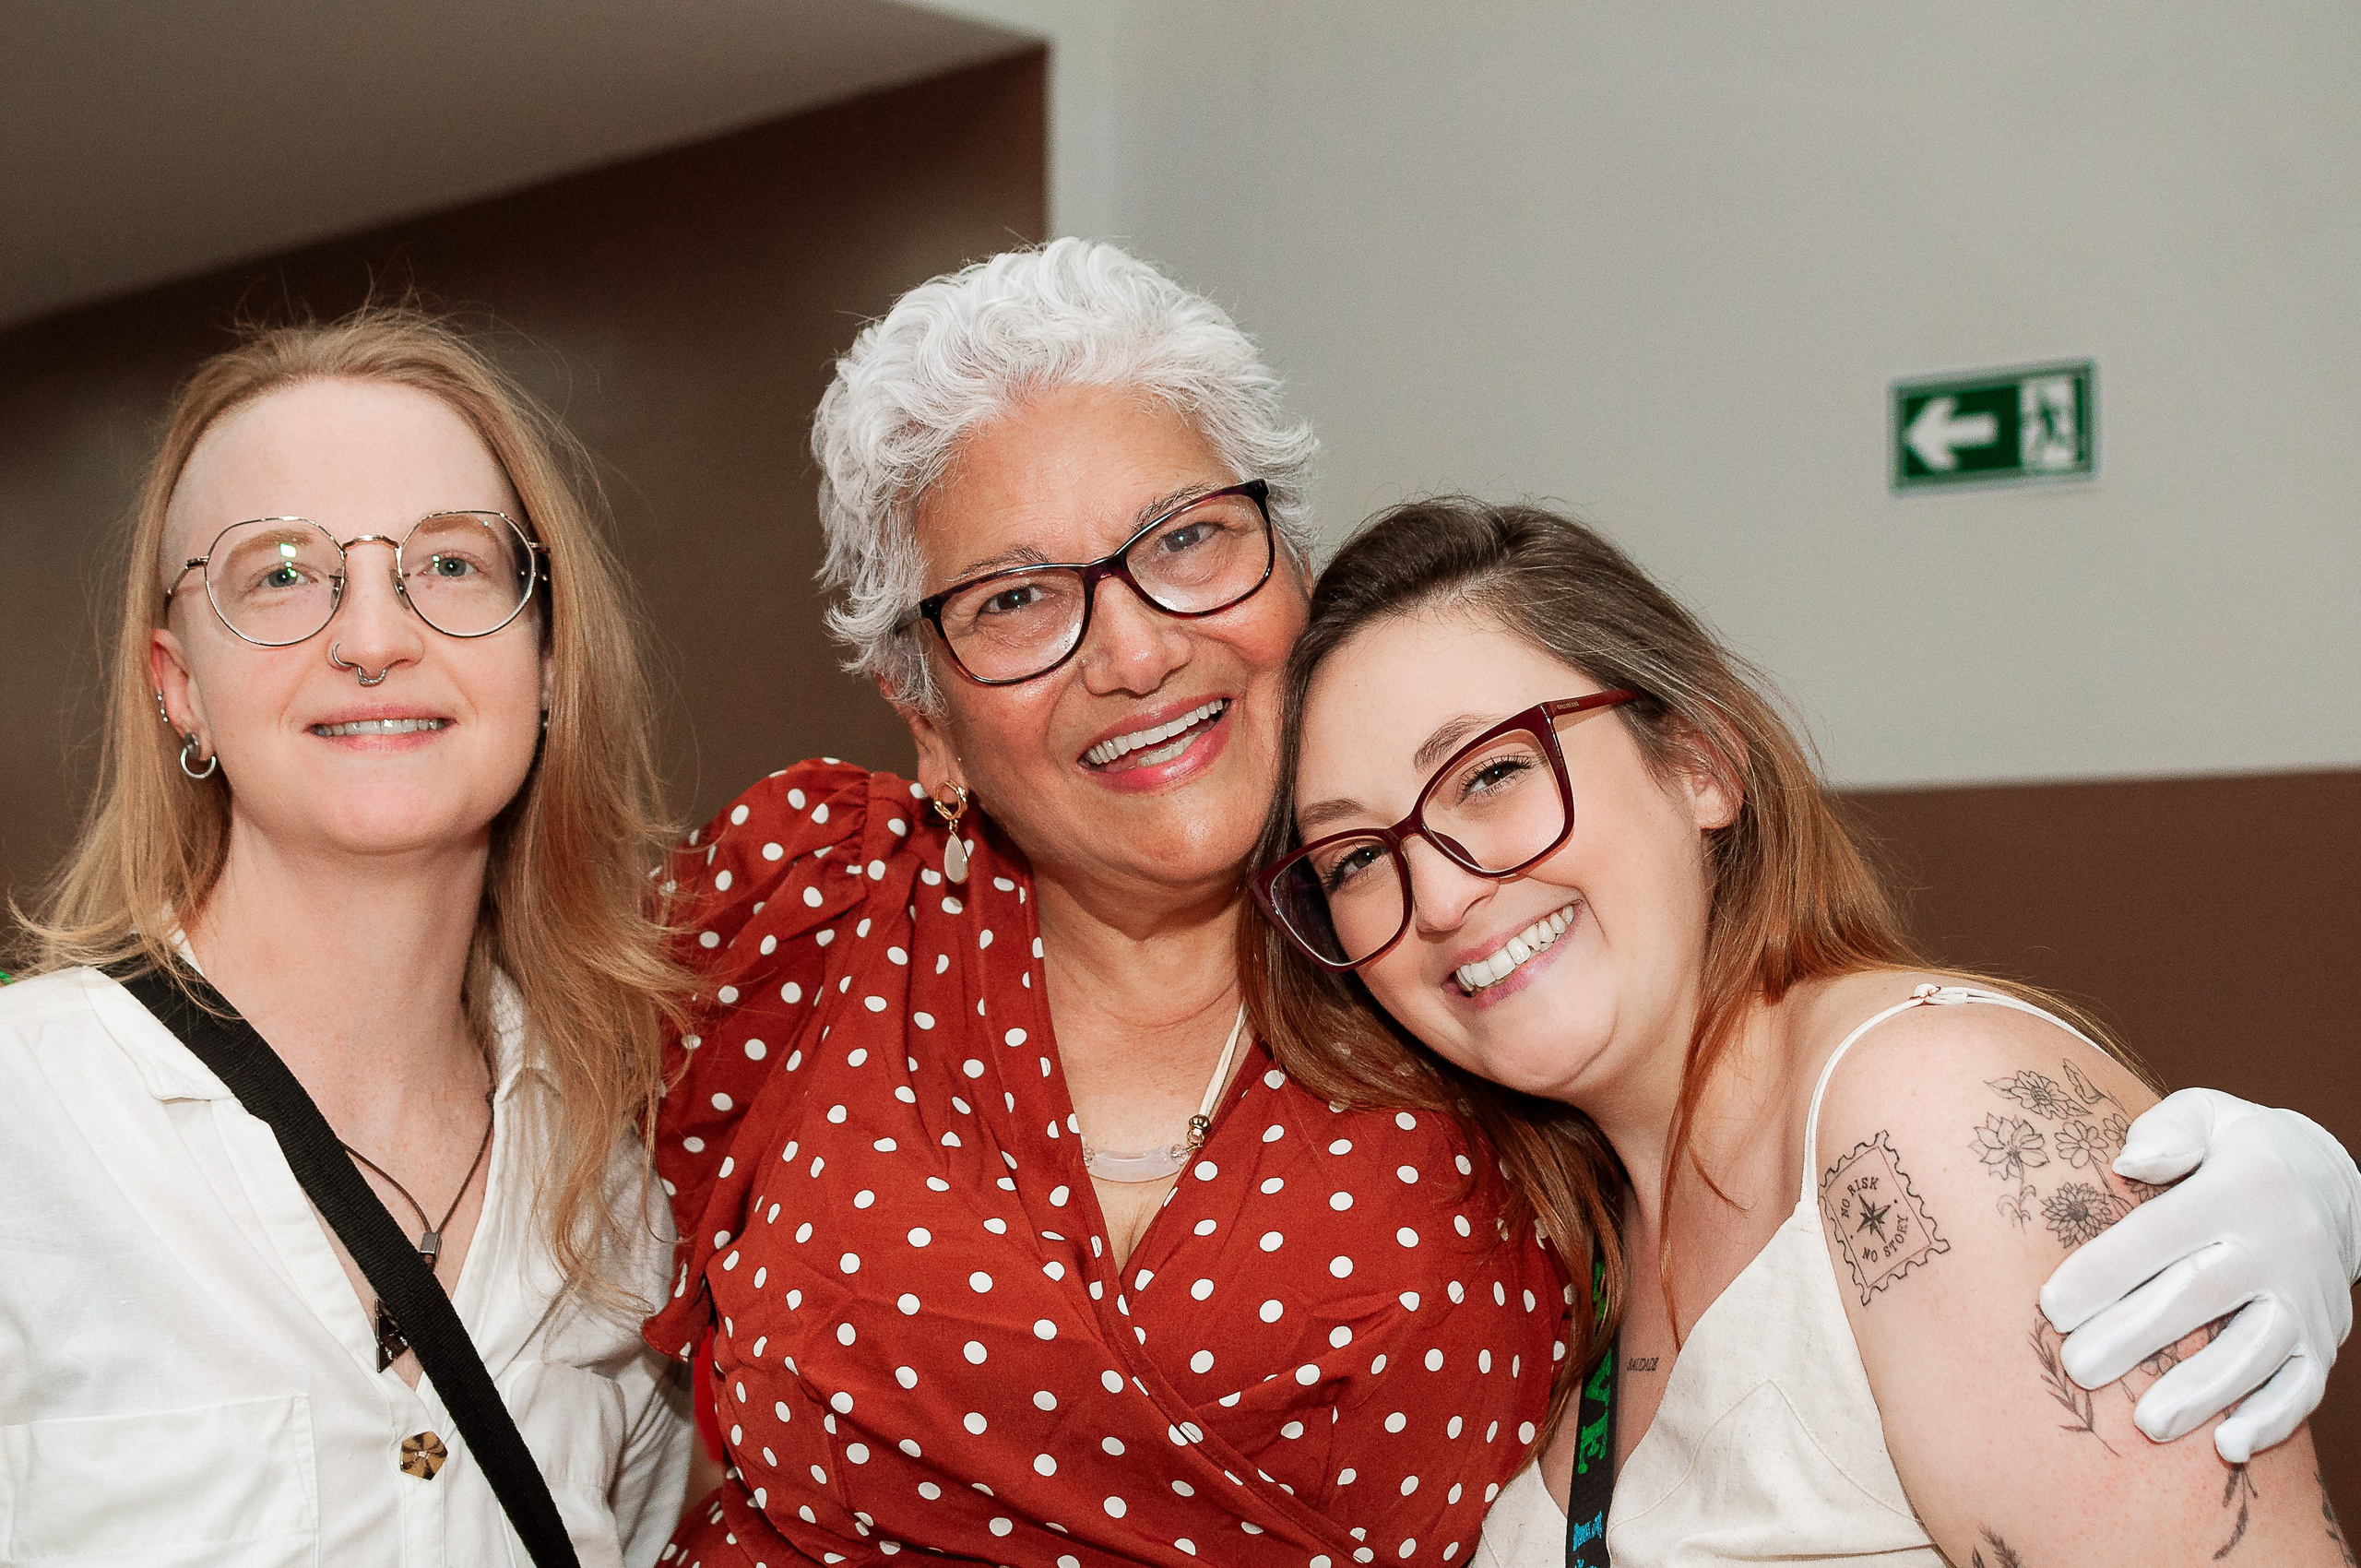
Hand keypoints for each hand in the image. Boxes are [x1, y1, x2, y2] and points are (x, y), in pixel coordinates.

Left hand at [2038, 1088, 2360, 1462]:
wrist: (2335, 1186)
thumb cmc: (2237, 1148)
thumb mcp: (2208, 1113)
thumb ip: (2167, 1132)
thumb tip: (2127, 1161)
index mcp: (2244, 1185)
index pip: (2163, 1233)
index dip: (2106, 1270)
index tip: (2051, 1306)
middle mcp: (2282, 1246)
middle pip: (2202, 1296)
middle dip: (2137, 1336)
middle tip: (2078, 1369)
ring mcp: (2307, 1299)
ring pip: (2253, 1351)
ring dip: (2201, 1391)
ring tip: (2148, 1423)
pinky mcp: (2324, 1341)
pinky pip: (2301, 1388)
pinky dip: (2270, 1420)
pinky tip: (2227, 1447)